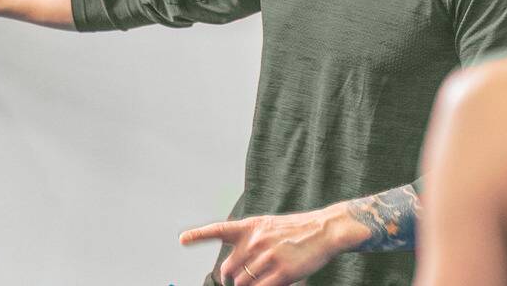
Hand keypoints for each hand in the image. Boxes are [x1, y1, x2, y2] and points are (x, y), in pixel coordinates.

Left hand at [179, 206, 359, 285]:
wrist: (324, 230)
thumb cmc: (296, 231)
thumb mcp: (269, 226)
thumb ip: (250, 241)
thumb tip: (235, 268)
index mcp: (250, 227)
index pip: (219, 229)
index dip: (198, 235)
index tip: (182, 239)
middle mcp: (255, 240)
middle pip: (229, 270)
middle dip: (230, 281)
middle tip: (237, 283)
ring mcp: (267, 256)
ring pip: (242, 283)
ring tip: (260, 281)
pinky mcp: (281, 271)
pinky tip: (267, 283)